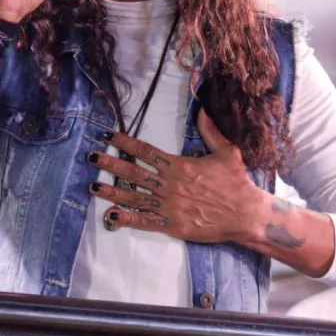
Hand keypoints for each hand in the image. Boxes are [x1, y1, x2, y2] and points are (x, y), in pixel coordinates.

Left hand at [88, 111, 267, 243]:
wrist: (244, 213)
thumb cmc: (236, 182)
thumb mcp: (226, 151)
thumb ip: (210, 132)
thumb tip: (202, 110)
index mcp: (178, 166)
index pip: (145, 152)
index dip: (125, 143)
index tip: (109, 137)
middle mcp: (169, 184)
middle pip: (133, 172)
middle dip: (110, 164)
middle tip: (91, 158)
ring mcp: (168, 206)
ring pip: (134, 197)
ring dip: (112, 191)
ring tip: (93, 187)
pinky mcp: (172, 225)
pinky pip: (145, 221)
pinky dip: (127, 218)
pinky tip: (112, 215)